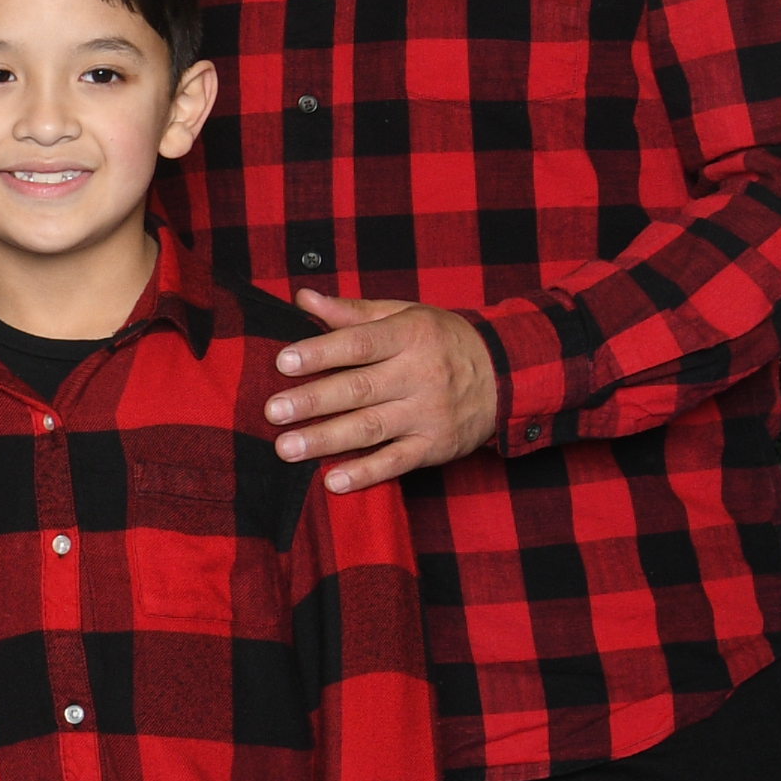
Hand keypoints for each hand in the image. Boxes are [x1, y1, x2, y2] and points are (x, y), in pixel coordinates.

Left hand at [269, 293, 501, 490]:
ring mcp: (428, 414)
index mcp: (410, 336)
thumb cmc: (443, 340)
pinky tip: (334, 481)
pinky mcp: (435, 446)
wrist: (508, 376)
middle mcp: (420, 374)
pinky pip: (398, 462)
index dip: (320, 353)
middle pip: (360, 388)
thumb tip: (302, 299)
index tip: (283, 362)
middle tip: (272, 411)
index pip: (360, 344)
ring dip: (327, 440)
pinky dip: (367, 473)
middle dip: (313, 401)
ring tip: (286, 448)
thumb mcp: (405, 315)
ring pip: (372, 428)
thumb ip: (352, 312)